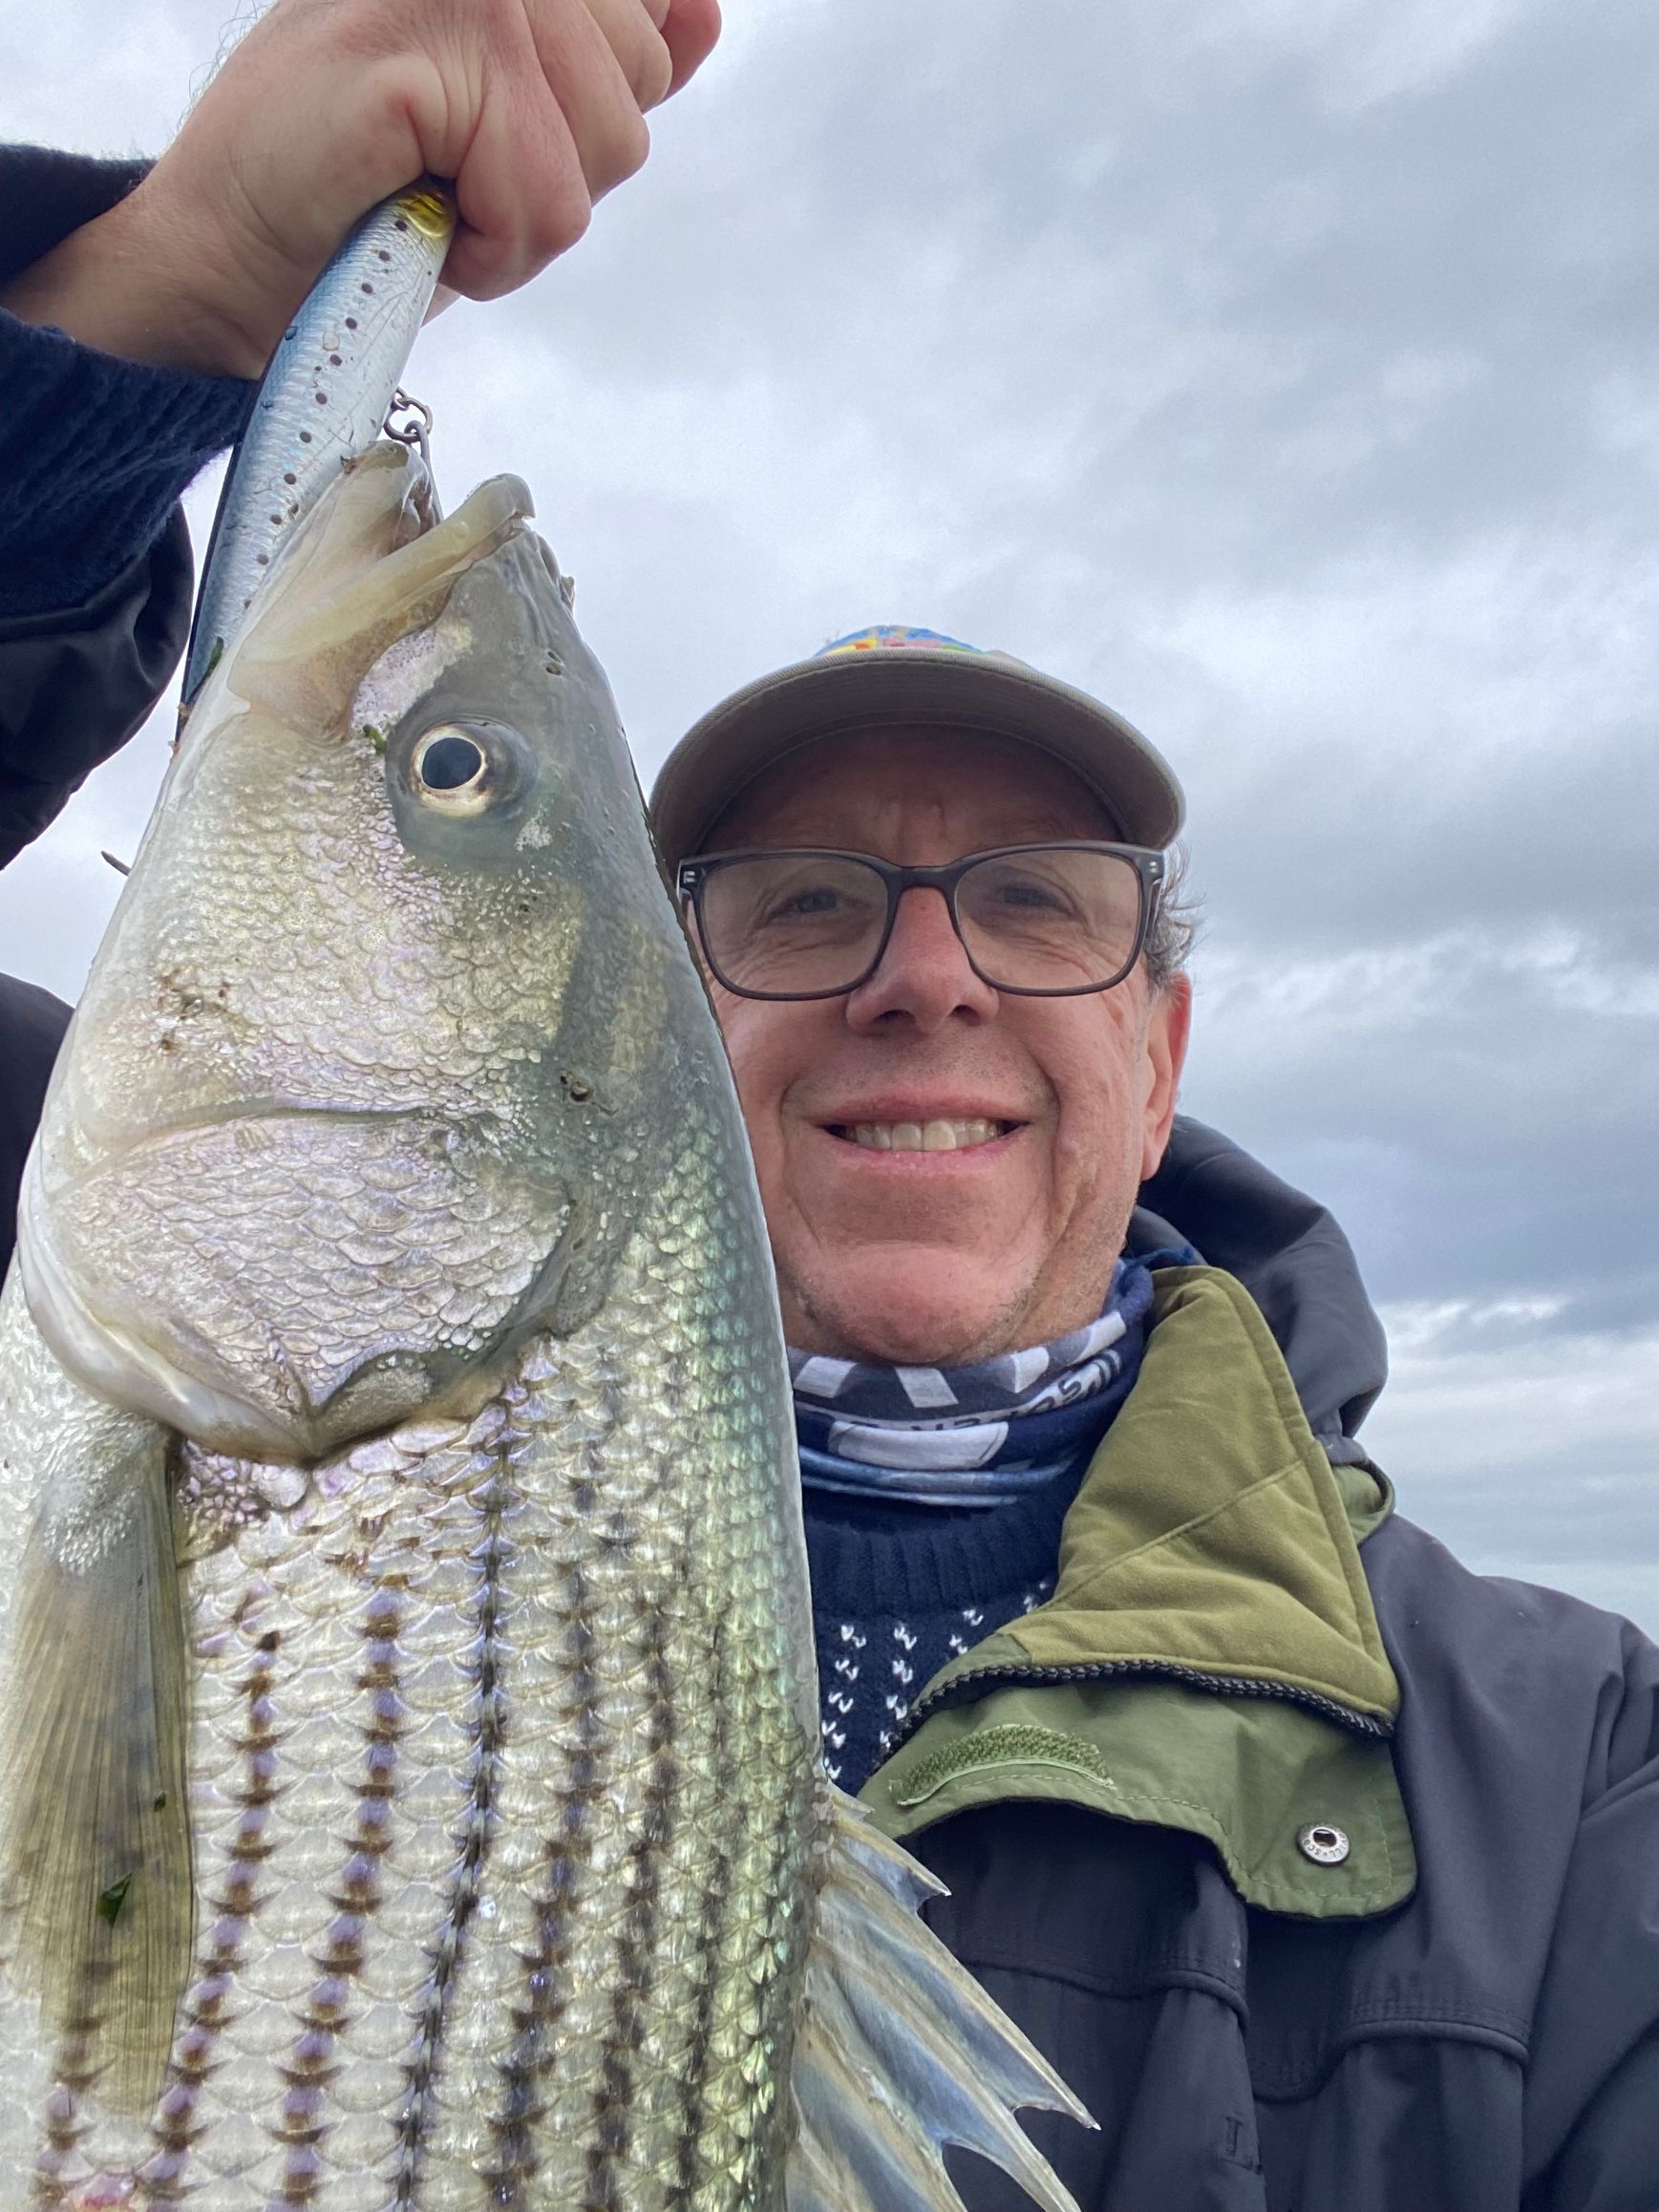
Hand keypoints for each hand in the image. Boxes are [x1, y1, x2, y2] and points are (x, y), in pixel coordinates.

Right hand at [0, 0, 721, 377]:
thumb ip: (601, 61)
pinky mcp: (428, 49)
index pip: (649, 35)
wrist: (233, 255)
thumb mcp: (507, 123)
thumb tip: (700, 11)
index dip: (585, 127)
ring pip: (604, 152)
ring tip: (428, 199)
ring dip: (517, 222)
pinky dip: (488, 248)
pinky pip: (545, 197)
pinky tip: (412, 218)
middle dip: (556, 179)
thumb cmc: (360, 195)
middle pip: (635, 99)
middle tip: (448, 180)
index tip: (480, 140)